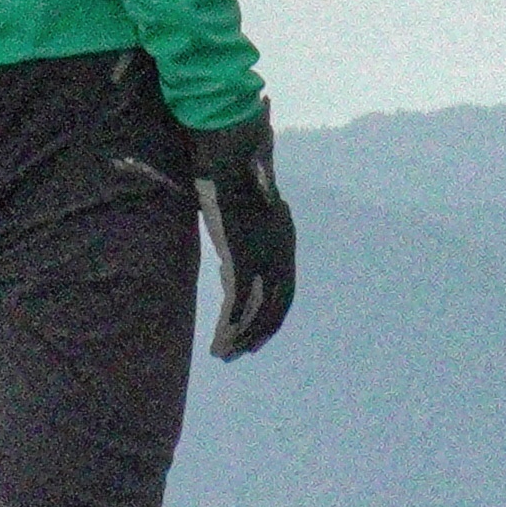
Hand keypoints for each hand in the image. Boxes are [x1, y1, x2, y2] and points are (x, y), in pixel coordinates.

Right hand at [188, 110, 294, 359]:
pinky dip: (231, 325)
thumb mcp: (246, 206)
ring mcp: (262, 254)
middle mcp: (280, 250)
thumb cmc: (234, 169)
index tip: (257, 335)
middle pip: (275, 305)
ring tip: (225, 354)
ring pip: (257, 309)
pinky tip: (220, 341)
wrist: (229, 152)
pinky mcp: (242, 255)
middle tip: (240, 353)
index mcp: (284, 238)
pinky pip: (239, 302)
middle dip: (258, 332)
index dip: (272, 316)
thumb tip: (235, 258)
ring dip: (241, 336)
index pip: (285, 289)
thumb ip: (245, 231)